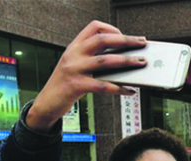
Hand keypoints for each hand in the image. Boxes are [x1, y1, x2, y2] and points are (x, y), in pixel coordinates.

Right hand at [27, 20, 146, 131]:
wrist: (47, 102)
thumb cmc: (68, 83)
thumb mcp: (77, 65)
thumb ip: (94, 58)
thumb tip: (124, 58)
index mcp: (75, 46)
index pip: (94, 27)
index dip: (112, 29)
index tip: (127, 37)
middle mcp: (73, 54)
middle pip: (102, 40)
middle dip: (125, 41)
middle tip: (142, 44)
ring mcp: (74, 69)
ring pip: (105, 61)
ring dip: (127, 61)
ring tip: (141, 63)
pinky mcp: (76, 85)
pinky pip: (103, 85)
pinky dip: (119, 88)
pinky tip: (130, 90)